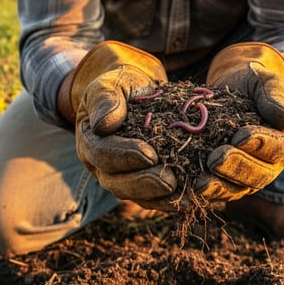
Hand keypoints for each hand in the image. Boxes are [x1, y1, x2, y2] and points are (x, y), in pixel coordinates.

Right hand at [71, 41, 178, 207]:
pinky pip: (156, 198)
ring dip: (161, 198)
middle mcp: (103, 167)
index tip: (149, 154)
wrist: (138, 93)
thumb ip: (105, 100)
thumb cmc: (123, 86)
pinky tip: (193, 197)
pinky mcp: (144, 185)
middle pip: (118, 183)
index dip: (125, 156)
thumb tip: (103, 124)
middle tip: (169, 181)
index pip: (102, 154)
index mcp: (89, 142)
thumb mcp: (112, 84)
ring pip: (138, 196)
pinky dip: (174, 200)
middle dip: (145, 184)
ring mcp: (123, 179)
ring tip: (184, 192)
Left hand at [195, 42, 283, 200]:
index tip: (239, 136)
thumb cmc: (253, 84)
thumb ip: (275, 97)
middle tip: (215, 159)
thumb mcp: (265, 81)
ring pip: (238, 188)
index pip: (278, 148)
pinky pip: (219, 192)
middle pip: (258, 174)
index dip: (260, 144)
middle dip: (236, 168)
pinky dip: (206, 192)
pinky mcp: (228, 182)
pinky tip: (188, 190)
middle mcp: (271, 164)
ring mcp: (249, 176)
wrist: (233, 90)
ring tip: (201, 182)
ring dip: (219, 186)